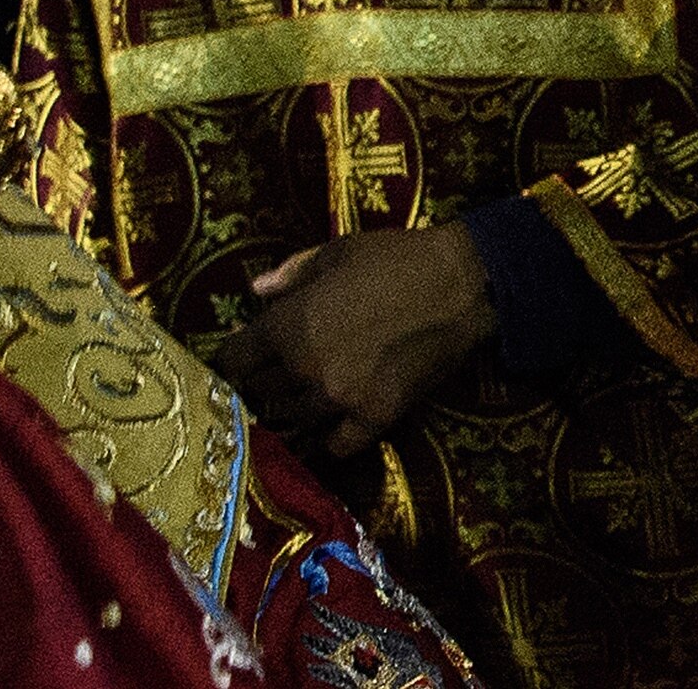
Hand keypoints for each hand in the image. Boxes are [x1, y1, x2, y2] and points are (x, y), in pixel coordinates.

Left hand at [208, 223, 494, 457]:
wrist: (464, 284)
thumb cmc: (398, 258)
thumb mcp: (338, 252)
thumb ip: (291, 273)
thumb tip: (255, 290)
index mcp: (287, 326)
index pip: (234, 360)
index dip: (233, 358)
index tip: (240, 357)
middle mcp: (303, 369)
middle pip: (260, 394)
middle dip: (262, 383)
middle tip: (273, 377)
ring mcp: (339, 398)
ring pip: (293, 420)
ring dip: (293, 411)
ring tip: (302, 400)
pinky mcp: (375, 417)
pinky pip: (336, 446)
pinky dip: (328, 441)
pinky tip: (332, 429)